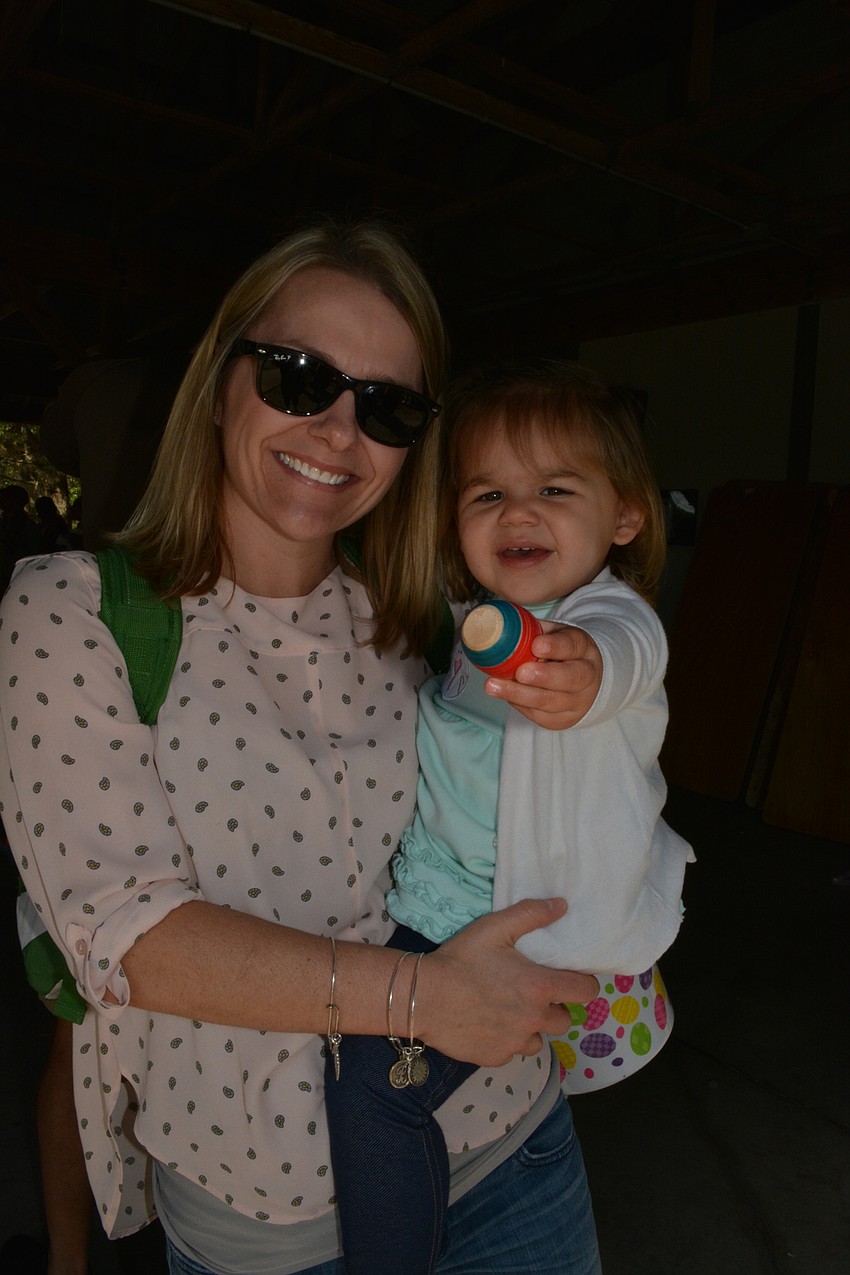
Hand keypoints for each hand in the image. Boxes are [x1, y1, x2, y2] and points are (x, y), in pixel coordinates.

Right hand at [416, 898, 598, 1066]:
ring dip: (530, 1027)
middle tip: (531, 993)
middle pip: (564, 1020)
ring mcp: (515, 1042)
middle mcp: (534, 1019)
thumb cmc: (461, 960)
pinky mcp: (496, 1058)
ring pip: (538, 1039)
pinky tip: (488, 1024)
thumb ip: (530, 914)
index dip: (582, 984)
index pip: (586, 992)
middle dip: (553, 1007)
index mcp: (540, 987)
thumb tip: (561, 905)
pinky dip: (506, 1040)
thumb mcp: (495, 928)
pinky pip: (512, 1051)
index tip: (569, 980)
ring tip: (508, 1011)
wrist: (424, 996)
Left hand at [484, 623, 601, 729]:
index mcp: (584, 649)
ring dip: (519, 695)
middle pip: (570, 679)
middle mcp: (588, 677)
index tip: (536, 645)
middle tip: (520, 673)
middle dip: (543, 677)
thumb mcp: (553, 635)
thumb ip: (534, 630)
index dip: (555, 646)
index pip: (573, 646)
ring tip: (493, 686)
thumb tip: (501, 624)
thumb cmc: (559, 654)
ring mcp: (578, 702)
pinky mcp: (563, 720)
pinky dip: (519, 704)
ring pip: (550, 702)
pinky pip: (540, 715)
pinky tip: (504, 694)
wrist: (582, 682)